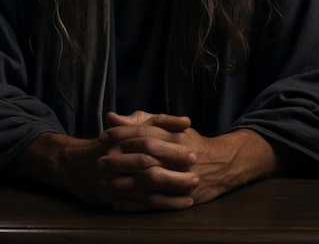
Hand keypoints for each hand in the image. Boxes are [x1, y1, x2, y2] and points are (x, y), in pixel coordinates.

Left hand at [99, 110, 280, 210]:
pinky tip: (117, 203)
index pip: (143, 133)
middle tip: (100, 162)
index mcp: (174, 135)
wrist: (222, 164)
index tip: (102, 138)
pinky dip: (134, 205)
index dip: (121, 135)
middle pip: (144, 158)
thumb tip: (111, 117)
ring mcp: (181, 177)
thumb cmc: (187, 141)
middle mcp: (178, 156)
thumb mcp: (166, 126)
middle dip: (119, 161)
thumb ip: (139, 121)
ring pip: (148, 183)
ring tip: (104, 183)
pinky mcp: (182, 197)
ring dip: (123, 184)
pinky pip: (155, 203)